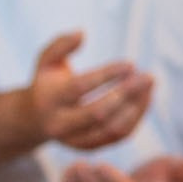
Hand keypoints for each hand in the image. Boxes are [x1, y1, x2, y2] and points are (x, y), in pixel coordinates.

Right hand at [25, 31, 154, 149]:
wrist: (34, 120)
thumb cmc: (47, 83)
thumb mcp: (45, 61)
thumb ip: (61, 44)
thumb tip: (82, 33)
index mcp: (49, 100)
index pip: (80, 87)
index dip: (107, 75)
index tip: (130, 64)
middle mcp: (60, 124)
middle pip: (98, 113)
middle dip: (126, 94)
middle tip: (148, 76)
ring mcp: (74, 140)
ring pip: (112, 128)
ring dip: (136, 107)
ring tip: (149, 86)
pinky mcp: (89, 147)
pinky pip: (118, 136)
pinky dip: (135, 117)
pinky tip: (145, 98)